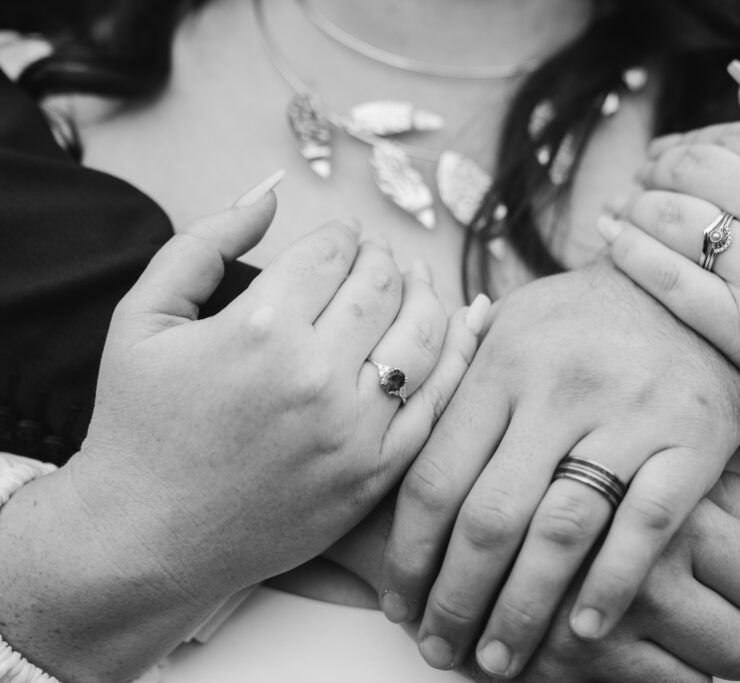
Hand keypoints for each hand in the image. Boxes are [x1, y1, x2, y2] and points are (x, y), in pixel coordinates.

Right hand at [66, 180, 485, 604]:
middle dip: (381, 257)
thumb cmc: (139, 425)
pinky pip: (437, 401)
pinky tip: (448, 333)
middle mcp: (315, 376)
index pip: (333, 251)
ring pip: (423, 334)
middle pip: (382, 285)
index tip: (342, 234)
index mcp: (260, 329)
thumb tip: (268, 193)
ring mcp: (353, 430)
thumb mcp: (143, 318)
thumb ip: (203, 243)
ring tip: (412, 284)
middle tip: (375, 256)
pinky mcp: (375, 473)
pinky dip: (452, 356)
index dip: (342, 232)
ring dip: (424, 296)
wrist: (147, 538)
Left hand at [378, 263, 739, 677]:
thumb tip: (394, 434)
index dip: (408, 554)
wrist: (690, 287)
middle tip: (437, 649)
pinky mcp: (692, 441)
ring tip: (498, 660)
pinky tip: (582, 630)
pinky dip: (611, 584)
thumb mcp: (514, 323)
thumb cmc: (587, 316)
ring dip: (522, 610)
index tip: (396, 602)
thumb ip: (458, 380)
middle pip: (490, 517)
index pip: (436, 476)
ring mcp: (628, 417)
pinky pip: (645, 526)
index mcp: (503, 364)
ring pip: (561, 532)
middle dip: (455, 598)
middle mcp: (559, 390)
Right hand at [462, 472, 739, 681]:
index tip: (738, 583)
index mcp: (672, 504)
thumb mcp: (649, 463)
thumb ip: (730, 504)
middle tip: (701, 618)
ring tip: (654, 631)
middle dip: (730, 641)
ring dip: (687, 667)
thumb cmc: (568, 473)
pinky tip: (613, 644)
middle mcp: (645, 566)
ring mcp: (602, 622)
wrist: (446, 503)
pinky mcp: (561, 665)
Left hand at [601, 63, 739, 448]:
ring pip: (671, 217)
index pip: (734, 135)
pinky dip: (627, 251)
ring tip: (623, 209)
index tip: (670, 153)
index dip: (691, 138)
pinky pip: (665, 278)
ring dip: (633, 204)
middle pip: (693, 169)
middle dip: (655, 167)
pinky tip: (610, 240)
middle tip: (641, 179)